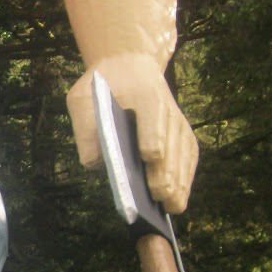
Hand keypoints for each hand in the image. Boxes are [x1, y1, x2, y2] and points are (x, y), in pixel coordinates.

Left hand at [66, 53, 197, 215]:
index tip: (149, 156)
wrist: (128, 65)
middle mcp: (168, 106)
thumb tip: (94, 164)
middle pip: (170, 141)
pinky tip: (178, 198)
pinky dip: (186, 177)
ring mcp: (179, 119)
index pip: (152, 118)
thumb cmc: (102, 87)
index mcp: (143, 94)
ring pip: (183, 152)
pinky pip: (189, 156)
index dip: (151, 137)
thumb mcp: (82, 99)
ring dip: (179, 181)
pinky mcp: (184, 131)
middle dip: (165, 170)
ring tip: (171, 207)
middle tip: (159, 196)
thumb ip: (86, 129)